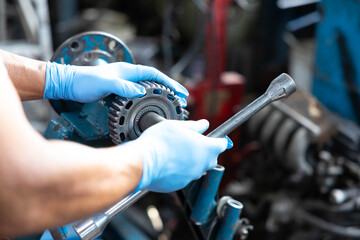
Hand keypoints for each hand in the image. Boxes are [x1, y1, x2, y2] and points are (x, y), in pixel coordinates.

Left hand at [44, 62, 187, 104]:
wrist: (68, 85)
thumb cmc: (83, 82)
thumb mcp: (103, 83)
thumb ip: (121, 86)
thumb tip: (140, 92)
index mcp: (127, 71)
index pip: (154, 75)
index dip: (169, 83)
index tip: (180, 92)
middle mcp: (128, 76)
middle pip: (155, 82)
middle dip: (170, 90)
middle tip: (182, 100)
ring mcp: (124, 84)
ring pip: (149, 89)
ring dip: (162, 96)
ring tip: (172, 104)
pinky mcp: (119, 92)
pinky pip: (140, 95)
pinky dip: (150, 100)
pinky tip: (152, 107)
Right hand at [127, 119, 232, 192]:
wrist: (143, 162)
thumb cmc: (159, 142)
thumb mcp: (178, 126)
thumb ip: (194, 126)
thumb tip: (203, 124)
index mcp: (205, 148)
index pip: (221, 144)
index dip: (218, 140)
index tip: (214, 138)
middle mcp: (202, 164)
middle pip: (211, 158)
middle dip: (204, 151)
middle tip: (191, 143)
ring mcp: (191, 176)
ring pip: (197, 167)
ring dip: (191, 161)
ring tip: (176, 152)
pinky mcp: (180, 184)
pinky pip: (185, 176)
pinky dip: (180, 170)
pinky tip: (169, 162)